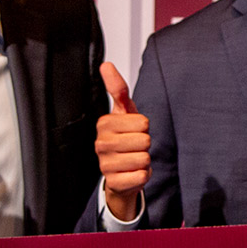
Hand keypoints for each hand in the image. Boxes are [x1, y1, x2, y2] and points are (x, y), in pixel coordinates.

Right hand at [95, 62, 149, 221]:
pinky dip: (143, 176)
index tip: (133, 130)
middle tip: (134, 147)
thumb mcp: (124, 112)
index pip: (143, 122)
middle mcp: (101, 144)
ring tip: (133, 159)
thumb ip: (117, 89)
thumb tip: (106, 65)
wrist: (120, 173)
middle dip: (145, 145)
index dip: (143, 128)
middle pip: (145, 141)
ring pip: (144, 159)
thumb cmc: (124, 138)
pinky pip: (142, 176)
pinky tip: (132, 173)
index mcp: (104, 124)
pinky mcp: (114, 182)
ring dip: (144, 161)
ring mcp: (105, 164)